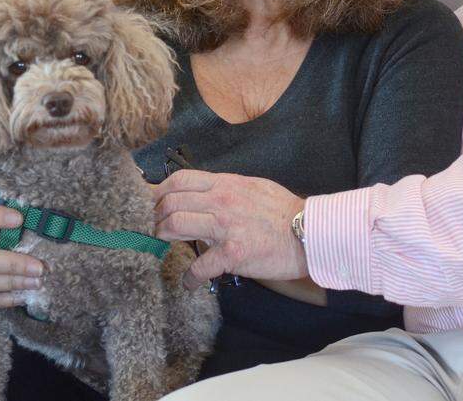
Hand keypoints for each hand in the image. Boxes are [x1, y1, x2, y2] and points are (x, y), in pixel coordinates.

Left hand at [153, 169, 307, 289]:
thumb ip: (227, 188)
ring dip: (163, 239)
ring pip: (175, 226)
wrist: (309, 233)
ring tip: (166, 248)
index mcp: (225, 184)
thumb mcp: (253, 186)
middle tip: (155, 229)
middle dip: (156, 218)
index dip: (159, 192)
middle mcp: (221, 201)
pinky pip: (199, 266)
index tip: (153, 205)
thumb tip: (206, 193)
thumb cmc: (284, 212)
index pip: (179, 180)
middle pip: (170, 203)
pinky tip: (190, 282)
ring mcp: (226, 226)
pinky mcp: (233, 253)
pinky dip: (190, 277)